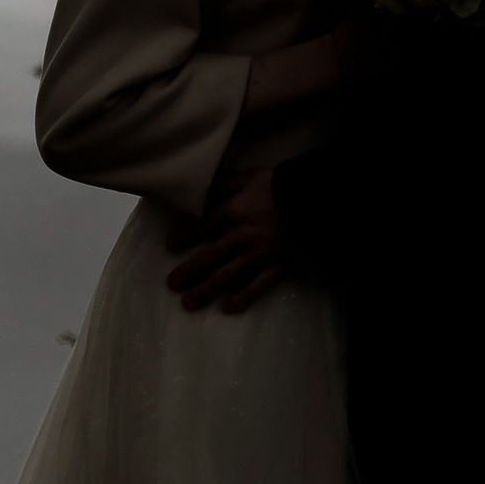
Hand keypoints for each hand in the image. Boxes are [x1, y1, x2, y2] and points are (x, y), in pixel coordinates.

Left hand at [163, 165, 281, 313]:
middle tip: (172, 284)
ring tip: (189, 302)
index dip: (184, 237)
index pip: (201, 227)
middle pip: (208, 258)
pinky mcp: (276, 266)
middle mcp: (241, 237)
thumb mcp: (250, 176)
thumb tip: (204, 190)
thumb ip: (225, 183)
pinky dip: (242, 297)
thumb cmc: (281, 185)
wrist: (314, 200)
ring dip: (205, 290)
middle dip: (188, 272)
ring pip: (227, 276)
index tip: (170, 246)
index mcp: (233, 211)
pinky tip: (228, 307)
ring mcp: (258, 255)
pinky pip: (257, 286)